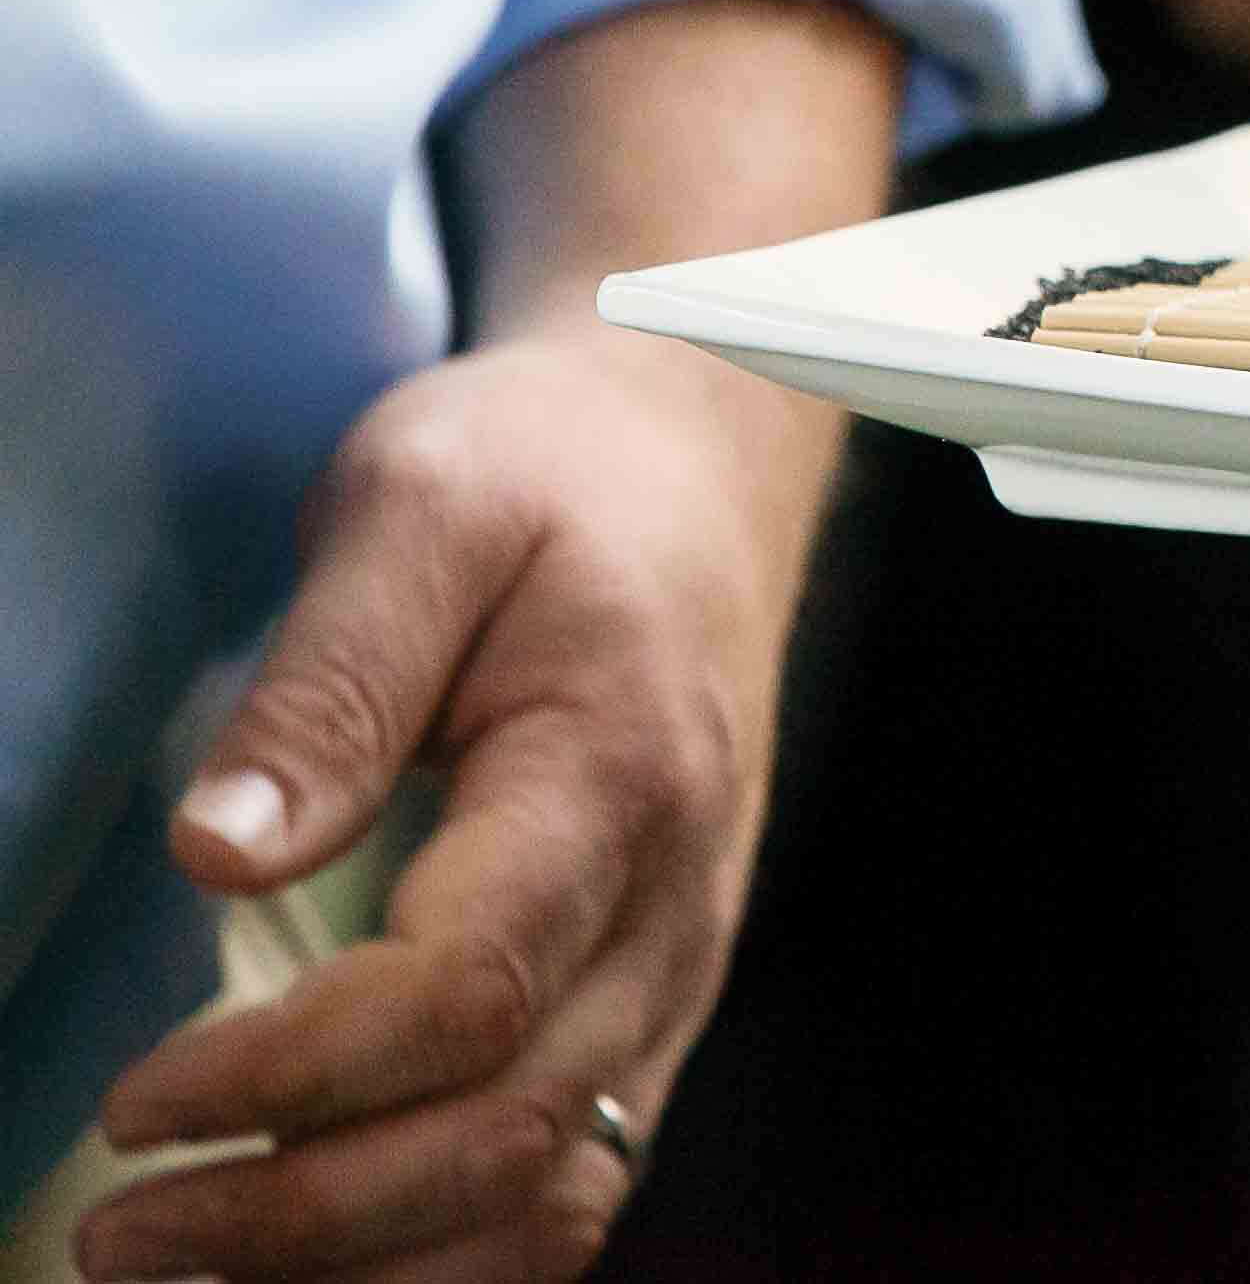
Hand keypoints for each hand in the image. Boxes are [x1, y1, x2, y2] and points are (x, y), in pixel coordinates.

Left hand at [76, 328, 822, 1283]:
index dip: (293, 1075)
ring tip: (193, 1271)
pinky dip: (446, 1259)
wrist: (699, 476)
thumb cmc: (551, 481)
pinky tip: (312, 1262)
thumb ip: (334, 676)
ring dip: (373, 1271)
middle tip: (118, 1233)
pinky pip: (572, 1185)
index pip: (468, 990)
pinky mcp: (652, 1006)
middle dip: (302, 1219)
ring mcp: (677, 971)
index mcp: (619, 778)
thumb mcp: (421, 505)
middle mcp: (673, 906)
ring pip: (556, 1198)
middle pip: (510, 1135)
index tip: (134, 1101)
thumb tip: (217, 850)